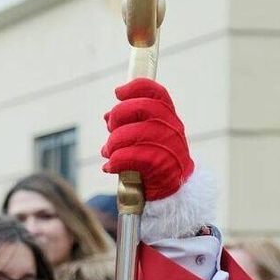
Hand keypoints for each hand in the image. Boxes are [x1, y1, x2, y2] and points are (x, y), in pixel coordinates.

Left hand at [101, 78, 193, 200]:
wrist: (172, 191)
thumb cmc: (154, 160)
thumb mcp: (145, 137)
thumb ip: (129, 123)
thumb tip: (107, 115)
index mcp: (169, 117)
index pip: (156, 93)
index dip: (136, 88)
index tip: (118, 92)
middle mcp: (171, 128)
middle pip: (139, 108)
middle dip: (117, 117)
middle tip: (110, 129)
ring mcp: (168, 146)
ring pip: (129, 134)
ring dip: (112, 144)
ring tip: (109, 152)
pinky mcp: (159, 165)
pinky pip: (128, 156)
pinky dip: (114, 161)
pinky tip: (110, 167)